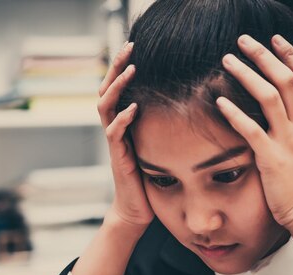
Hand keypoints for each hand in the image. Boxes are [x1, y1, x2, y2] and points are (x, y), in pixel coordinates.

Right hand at [97, 42, 153, 228]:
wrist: (137, 210)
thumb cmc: (150, 179)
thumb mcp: (157, 145)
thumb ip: (161, 126)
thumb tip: (186, 105)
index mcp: (123, 123)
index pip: (118, 88)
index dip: (122, 66)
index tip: (134, 47)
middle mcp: (114, 128)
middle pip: (106, 90)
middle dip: (116, 66)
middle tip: (129, 47)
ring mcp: (114, 142)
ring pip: (105, 106)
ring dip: (117, 86)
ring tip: (130, 69)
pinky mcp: (118, 157)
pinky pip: (114, 133)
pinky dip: (122, 119)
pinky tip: (133, 108)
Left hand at [216, 34, 292, 230]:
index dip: (291, 55)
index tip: (275, 40)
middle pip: (286, 79)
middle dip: (264, 55)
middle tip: (244, 40)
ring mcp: (287, 141)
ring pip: (269, 97)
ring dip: (247, 75)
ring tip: (228, 61)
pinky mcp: (271, 157)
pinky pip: (252, 129)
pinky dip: (235, 113)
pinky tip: (219, 101)